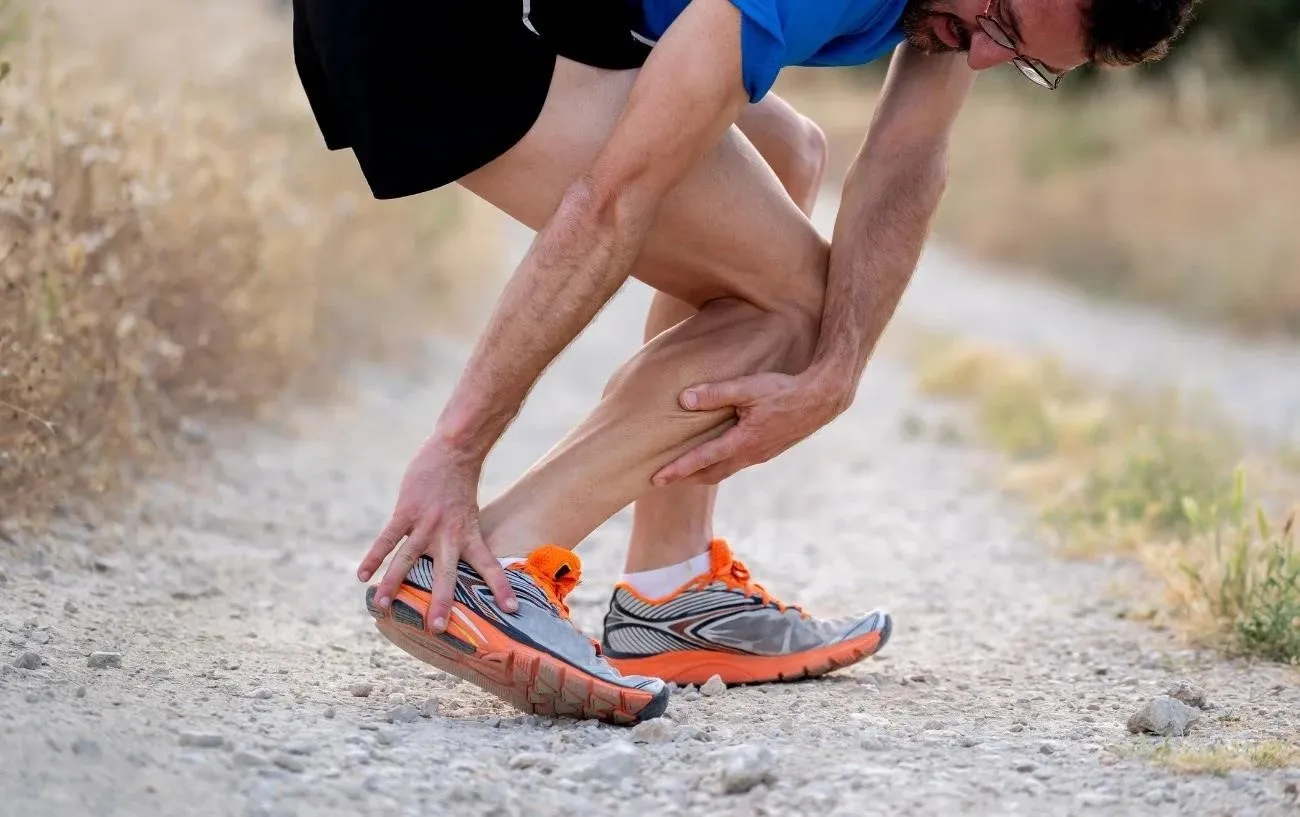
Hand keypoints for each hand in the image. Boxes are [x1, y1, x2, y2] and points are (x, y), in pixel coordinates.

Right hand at [357, 438, 517, 631]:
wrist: (453, 452)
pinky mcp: (406, 512)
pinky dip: (373, 557)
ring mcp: (426, 524)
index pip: (490, 567)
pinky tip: (362, 575)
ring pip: (408, 559)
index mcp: (469, 537)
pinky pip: (387, 539)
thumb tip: (455, 567)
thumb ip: (461, 541)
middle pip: (445, 574)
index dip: (501, 588)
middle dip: (442, 602)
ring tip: (384, 607)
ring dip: (395, 584)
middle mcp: (449, 535)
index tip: (511, 610)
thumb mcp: (469, 517)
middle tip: (439, 629)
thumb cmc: (459, 488)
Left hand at [651, 371, 850, 486]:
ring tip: (684, 473)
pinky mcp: (768, 450)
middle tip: (661, 482)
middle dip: (686, 478)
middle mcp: (750, 454)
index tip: (655, 479)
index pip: (702, 459)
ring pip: (725, 470)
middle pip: (711, 474)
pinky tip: (716, 457)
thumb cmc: (784, 390)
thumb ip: (716, 393)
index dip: (677, 469)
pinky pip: (738, 463)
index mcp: (742, 441)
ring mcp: (760, 455)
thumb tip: (684, 399)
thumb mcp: (748, 388)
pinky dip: (721, 465)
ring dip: (703, 474)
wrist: (821, 399)